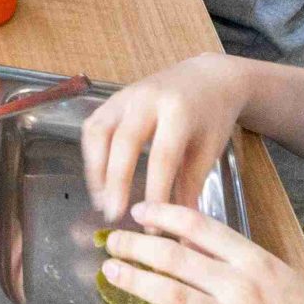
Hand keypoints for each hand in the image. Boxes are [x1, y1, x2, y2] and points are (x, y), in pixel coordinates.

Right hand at [81, 51, 248, 218]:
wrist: (208, 77)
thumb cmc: (212, 116)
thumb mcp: (209, 150)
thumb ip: (190, 186)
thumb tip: (179, 226)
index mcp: (179, 111)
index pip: (162, 157)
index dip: (154, 193)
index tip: (150, 226)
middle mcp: (148, 99)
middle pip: (124, 142)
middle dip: (116, 182)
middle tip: (113, 215)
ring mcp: (126, 96)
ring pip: (99, 132)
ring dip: (96, 169)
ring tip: (101, 201)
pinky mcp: (112, 99)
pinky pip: (93, 126)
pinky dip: (91, 154)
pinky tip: (98, 179)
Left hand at [96, 204, 303, 303]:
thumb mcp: (280, 276)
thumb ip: (239, 260)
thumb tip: (190, 243)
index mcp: (256, 262)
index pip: (200, 227)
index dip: (163, 214)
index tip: (140, 212)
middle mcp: (241, 288)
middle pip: (175, 257)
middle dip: (137, 246)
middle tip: (114, 241)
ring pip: (170, 296)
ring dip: (135, 281)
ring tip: (112, 271)